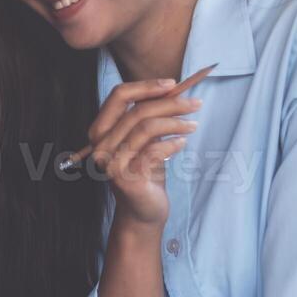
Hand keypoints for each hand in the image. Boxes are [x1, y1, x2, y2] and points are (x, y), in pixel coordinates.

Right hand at [85, 79, 200, 227]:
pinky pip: (153, 150)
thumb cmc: (145, 173)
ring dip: (175, 123)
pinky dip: (172, 143)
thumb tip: (174, 89)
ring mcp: (111, 162)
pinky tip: (182, 144)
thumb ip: (149, 117)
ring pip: (146, 128)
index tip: (172, 84)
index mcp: (100, 131)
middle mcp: (100, 145)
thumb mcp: (145, 141)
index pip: (118, 96)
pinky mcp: (125, 177)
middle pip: (137, 110)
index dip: (146, 86)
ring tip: (193, 125)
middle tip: (196, 104)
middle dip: (170, 103)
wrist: (142, 212)